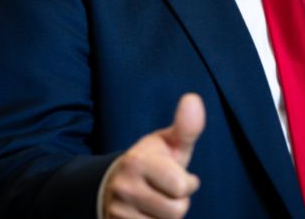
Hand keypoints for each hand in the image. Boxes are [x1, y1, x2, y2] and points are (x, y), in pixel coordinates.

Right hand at [100, 93, 204, 218]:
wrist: (111, 184)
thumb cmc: (151, 162)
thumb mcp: (167, 144)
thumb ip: (185, 127)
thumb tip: (193, 98)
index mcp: (137, 162)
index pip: (181, 186)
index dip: (187, 184)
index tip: (177, 176)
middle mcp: (124, 186)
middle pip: (176, 211)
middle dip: (178, 203)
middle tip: (164, 191)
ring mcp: (118, 210)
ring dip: (166, 218)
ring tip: (154, 203)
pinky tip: (145, 215)